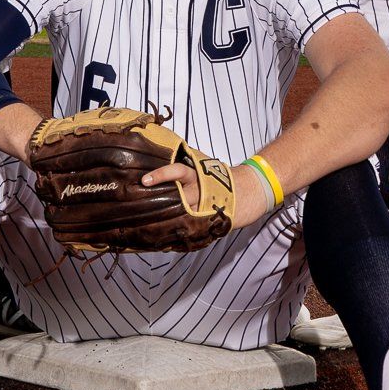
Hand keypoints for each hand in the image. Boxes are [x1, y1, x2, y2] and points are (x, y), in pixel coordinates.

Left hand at [141, 159, 273, 230]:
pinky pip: (190, 231)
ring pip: (181, 217)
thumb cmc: (221, 175)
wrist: (249, 191)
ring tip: (145, 229)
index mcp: (198, 175)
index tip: (145, 180)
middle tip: (138, 207)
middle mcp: (199, 191)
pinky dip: (177, 237)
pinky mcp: (208, 223)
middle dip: (158, 203)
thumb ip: (185, 160)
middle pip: (176, 199)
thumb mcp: (204, 163)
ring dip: (164, 223)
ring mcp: (203, 209)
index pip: (177, 172)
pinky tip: (163, 242)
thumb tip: (161, 147)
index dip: (161, 175)